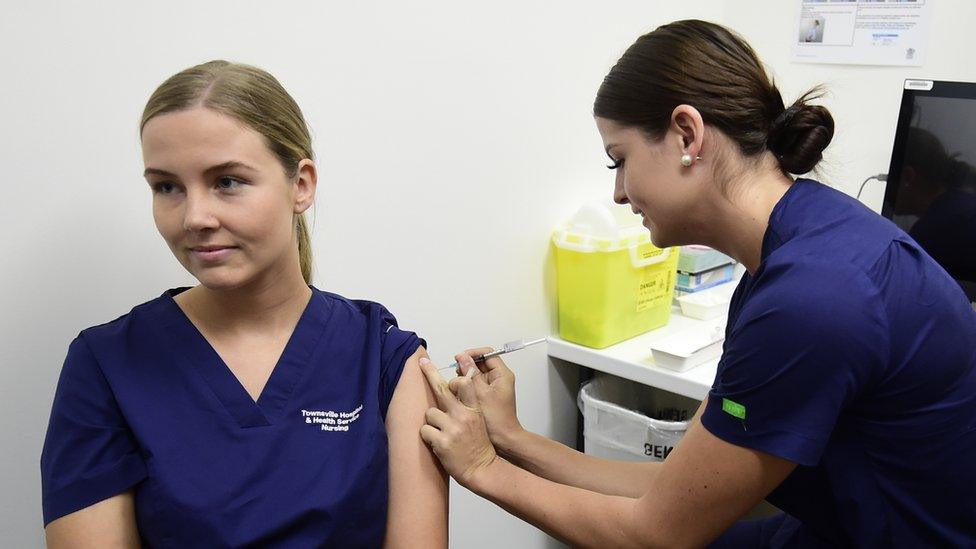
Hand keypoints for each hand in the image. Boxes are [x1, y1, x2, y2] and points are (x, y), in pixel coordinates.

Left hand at [418, 357, 497, 489]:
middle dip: (429, 372)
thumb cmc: (478, 445)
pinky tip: (438, 443)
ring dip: (432, 422)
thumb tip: (453, 388)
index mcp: (474, 409)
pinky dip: (428, 436)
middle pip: (441, 389)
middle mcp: (463, 416)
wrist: (482, 469)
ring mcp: (452, 429)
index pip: (463, 383)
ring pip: (430, 413)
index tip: (447, 367)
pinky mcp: (442, 442)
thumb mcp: (478, 420)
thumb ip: (466, 405)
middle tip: (422, 361)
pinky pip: (425, 431)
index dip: (452, 376)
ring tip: (442, 432)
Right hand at [453, 348, 524, 452]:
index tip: (459, 358)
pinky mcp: (486, 395)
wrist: (503, 438)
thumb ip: (471, 374)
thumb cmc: (496, 419)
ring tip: (456, 385)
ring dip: (465, 377)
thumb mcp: (480, 393)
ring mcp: (492, 387)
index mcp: (502, 375)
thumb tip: (462, 357)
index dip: (472, 354)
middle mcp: (499, 379)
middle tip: (456, 373)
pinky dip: (466, 386)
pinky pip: (474, 385)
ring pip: (476, 374)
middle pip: (480, 363)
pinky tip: (458, 393)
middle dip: (466, 366)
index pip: (487, 354)